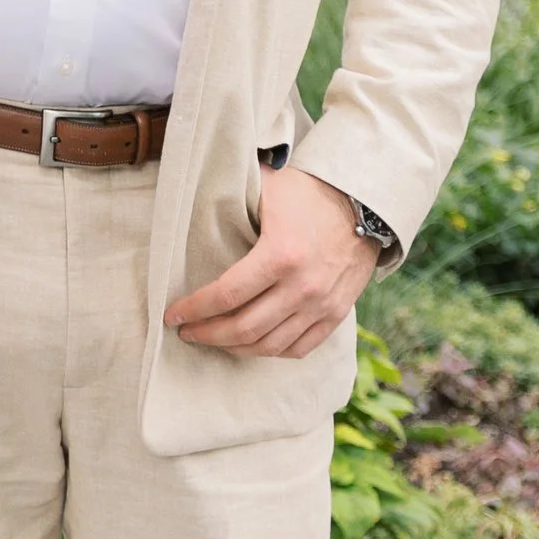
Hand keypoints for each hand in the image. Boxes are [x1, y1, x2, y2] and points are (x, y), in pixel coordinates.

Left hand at [165, 166, 377, 361]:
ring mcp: (321, 305)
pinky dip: (271, 351)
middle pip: (243, 328)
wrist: (365, 203)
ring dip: (235, 347)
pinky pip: (299, 348)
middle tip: (187, 332)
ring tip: (214, 340)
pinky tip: (252, 345)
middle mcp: (302, 287)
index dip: (194, 309)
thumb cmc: (310, 192)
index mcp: (280, 255)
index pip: (226, 295)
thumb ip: (231, 197)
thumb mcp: (268, 187)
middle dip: (207, 334)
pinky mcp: (336, 314)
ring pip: (269, 345)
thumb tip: (190, 195)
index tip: (173, 314)